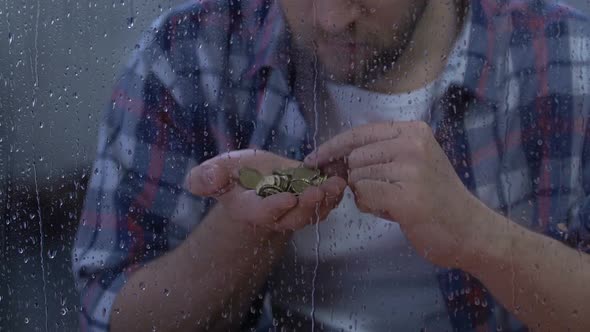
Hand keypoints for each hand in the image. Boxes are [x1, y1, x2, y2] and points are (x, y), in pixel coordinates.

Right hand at [186, 149, 345, 232]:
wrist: (255, 181)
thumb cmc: (235, 176)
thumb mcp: (218, 171)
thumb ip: (206, 177)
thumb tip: (198, 183)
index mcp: (251, 209)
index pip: (264, 213)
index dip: (275, 207)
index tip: (288, 197)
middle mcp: (276, 215)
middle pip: (294, 217)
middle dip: (307, 206)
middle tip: (318, 191)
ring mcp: (296, 211)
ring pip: (313, 212)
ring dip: (327, 200)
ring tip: (336, 184)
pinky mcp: (310, 202)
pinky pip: (325, 203)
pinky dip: (334, 194)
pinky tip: (341, 179)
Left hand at [305, 121, 487, 267]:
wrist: (470, 230)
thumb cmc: (437, 199)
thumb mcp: (414, 163)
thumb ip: (381, 155)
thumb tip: (334, 159)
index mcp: (413, 131)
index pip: (360, 133)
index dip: (333, 146)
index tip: (315, 159)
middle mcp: (412, 143)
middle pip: (354, 158)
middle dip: (356, 178)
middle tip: (378, 193)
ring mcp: (410, 168)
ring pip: (356, 178)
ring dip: (365, 194)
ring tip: (391, 203)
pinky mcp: (405, 195)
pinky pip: (363, 196)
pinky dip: (369, 207)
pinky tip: (391, 212)